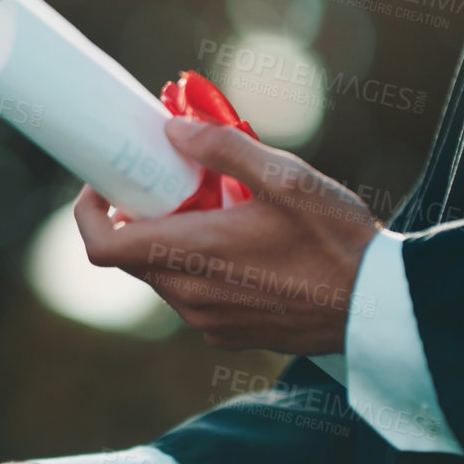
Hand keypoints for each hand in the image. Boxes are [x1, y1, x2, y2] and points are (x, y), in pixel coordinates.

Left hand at [76, 119, 378, 353]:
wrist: (376, 308)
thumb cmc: (335, 240)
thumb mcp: (286, 177)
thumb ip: (224, 149)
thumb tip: (172, 128)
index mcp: (190, 255)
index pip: (102, 246)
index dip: (87, 214)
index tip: (103, 186)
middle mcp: (188, 296)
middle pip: (134, 255)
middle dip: (142, 217)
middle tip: (174, 184)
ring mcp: (206, 320)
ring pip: (164, 276)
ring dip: (175, 242)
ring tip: (220, 212)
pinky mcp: (227, 334)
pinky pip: (194, 296)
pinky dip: (200, 268)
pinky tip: (243, 248)